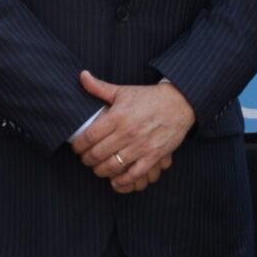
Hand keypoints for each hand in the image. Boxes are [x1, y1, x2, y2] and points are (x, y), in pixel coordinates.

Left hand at [71, 71, 194, 192]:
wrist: (179, 103)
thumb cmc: (149, 98)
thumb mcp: (123, 91)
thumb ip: (99, 87)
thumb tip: (82, 76)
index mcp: (118, 116)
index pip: (89, 137)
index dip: (78, 146)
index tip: (77, 148)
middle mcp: (127, 133)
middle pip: (97, 154)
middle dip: (87, 160)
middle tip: (86, 159)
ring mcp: (141, 146)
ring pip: (112, 166)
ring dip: (100, 170)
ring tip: (98, 168)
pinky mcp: (153, 155)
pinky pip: (134, 174)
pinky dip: (122, 180)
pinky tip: (115, 180)